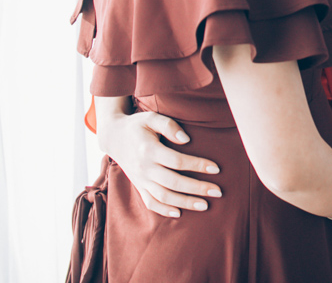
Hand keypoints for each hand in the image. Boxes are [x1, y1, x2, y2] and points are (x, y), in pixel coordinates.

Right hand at [99, 109, 221, 217]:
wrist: (114, 137)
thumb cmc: (137, 125)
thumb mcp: (151, 117)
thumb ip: (169, 125)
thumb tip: (186, 139)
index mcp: (148, 150)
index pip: (177, 161)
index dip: (197, 165)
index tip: (216, 169)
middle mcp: (144, 168)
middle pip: (173, 182)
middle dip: (196, 189)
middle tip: (217, 192)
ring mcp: (140, 179)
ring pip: (163, 196)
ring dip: (185, 202)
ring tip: (205, 205)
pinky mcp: (138, 186)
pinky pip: (150, 202)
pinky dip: (163, 210)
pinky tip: (179, 213)